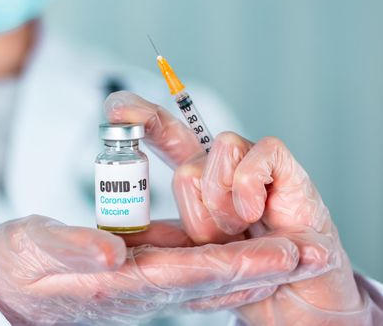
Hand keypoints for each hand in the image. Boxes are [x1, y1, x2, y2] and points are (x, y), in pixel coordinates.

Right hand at [0, 215, 314, 324]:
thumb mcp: (35, 248)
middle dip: (263, 267)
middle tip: (309, 255)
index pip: (191, 272)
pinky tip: (236, 253)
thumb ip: (72, 249)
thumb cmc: (17, 267)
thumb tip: (111, 252)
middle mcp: (139, 285)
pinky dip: (218, 260)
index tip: (281, 256)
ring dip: (250, 264)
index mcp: (121, 279)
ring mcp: (140, 280)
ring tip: (288, 256)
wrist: (3, 286)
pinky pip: (186, 266)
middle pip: (213, 277)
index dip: (238, 263)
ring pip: (206, 273)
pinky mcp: (134, 271)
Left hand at [104, 91, 379, 324]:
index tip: (114, 109)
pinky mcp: (280, 162)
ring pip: (207, 161)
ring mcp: (249, 159)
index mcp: (198, 178)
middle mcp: (220, 163)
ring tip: (244, 231)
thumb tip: (111, 226)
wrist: (291, 293)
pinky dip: (247, 190)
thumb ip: (156, 236)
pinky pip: (249, 156)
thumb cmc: (240, 272)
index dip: (142, 117)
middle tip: (224, 239)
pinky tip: (256, 213)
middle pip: (182, 161)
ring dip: (220, 210)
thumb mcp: (188, 256)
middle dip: (198, 214)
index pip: (165, 136)